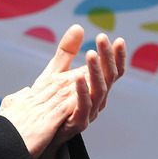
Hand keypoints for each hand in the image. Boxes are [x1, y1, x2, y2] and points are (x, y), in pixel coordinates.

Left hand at [0, 24, 125, 158]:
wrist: (39, 131)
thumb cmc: (51, 100)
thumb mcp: (57, 71)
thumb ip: (67, 51)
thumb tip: (78, 26)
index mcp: (96, 87)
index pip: (113, 71)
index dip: (117, 56)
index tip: (118, 39)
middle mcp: (98, 100)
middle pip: (109, 78)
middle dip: (107, 57)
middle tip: (103, 38)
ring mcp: (89, 112)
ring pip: (99, 91)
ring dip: (95, 72)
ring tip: (90, 54)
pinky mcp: (77, 123)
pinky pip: (83, 107)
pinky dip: (82, 92)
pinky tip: (77, 77)